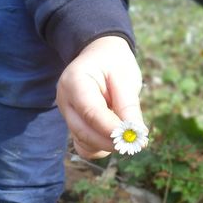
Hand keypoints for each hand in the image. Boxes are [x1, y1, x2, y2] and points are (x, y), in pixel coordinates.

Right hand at [56, 36, 144, 158]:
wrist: (101, 55)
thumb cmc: (114, 63)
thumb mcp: (126, 77)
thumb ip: (129, 106)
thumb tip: (136, 134)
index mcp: (74, 80)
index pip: (91, 112)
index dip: (112, 129)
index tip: (135, 138)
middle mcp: (65, 100)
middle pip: (84, 132)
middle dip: (111, 141)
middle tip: (137, 143)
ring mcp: (67, 114)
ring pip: (84, 142)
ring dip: (107, 145)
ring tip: (129, 135)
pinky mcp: (73, 125)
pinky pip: (84, 146)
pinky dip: (101, 147)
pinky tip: (116, 137)